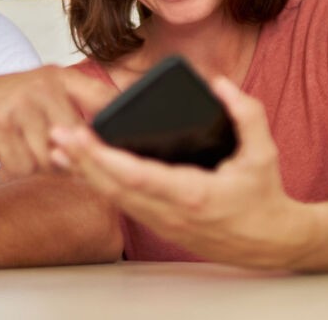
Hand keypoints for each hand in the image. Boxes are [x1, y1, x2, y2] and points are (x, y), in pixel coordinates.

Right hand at [0, 66, 117, 178]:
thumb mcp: (37, 99)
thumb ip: (72, 115)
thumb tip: (109, 148)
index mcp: (58, 77)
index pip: (106, 100)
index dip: (115, 129)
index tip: (114, 148)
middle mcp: (43, 86)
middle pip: (78, 141)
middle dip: (64, 158)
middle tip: (40, 152)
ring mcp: (21, 105)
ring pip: (51, 158)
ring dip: (35, 164)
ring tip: (17, 148)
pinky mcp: (0, 127)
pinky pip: (25, 166)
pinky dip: (14, 168)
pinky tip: (1, 152)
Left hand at [49, 77, 314, 268]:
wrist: (271, 243)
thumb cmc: (264, 199)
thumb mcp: (264, 153)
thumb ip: (245, 114)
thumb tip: (220, 84)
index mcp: (195, 195)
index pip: (141, 177)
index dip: (107, 159)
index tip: (82, 138)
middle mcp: (173, 213)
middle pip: (115, 188)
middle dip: (82, 161)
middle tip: (57, 135)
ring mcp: (163, 223)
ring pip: (113, 198)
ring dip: (84, 173)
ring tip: (58, 148)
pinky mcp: (159, 225)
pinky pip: (121, 203)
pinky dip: (98, 184)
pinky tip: (81, 167)